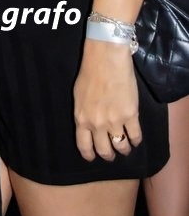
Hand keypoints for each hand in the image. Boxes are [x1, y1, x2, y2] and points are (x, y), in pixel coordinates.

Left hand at [73, 39, 141, 161]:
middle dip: (108, 155)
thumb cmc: (89, 72)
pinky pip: (135, 136)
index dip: (89, 155)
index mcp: (81, 118)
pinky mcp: (131, 115)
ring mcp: (115, 121)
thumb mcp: (78, 95)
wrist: (106, 59)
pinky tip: (136, 139)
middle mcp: (97, 124)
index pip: (84, 145)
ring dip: (123, 149)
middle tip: (111, 155)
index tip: (93, 157)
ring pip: (121, 146)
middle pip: (104, 150)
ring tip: (125, 148)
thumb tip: (87, 123)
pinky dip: (136, 140)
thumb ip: (83, 112)